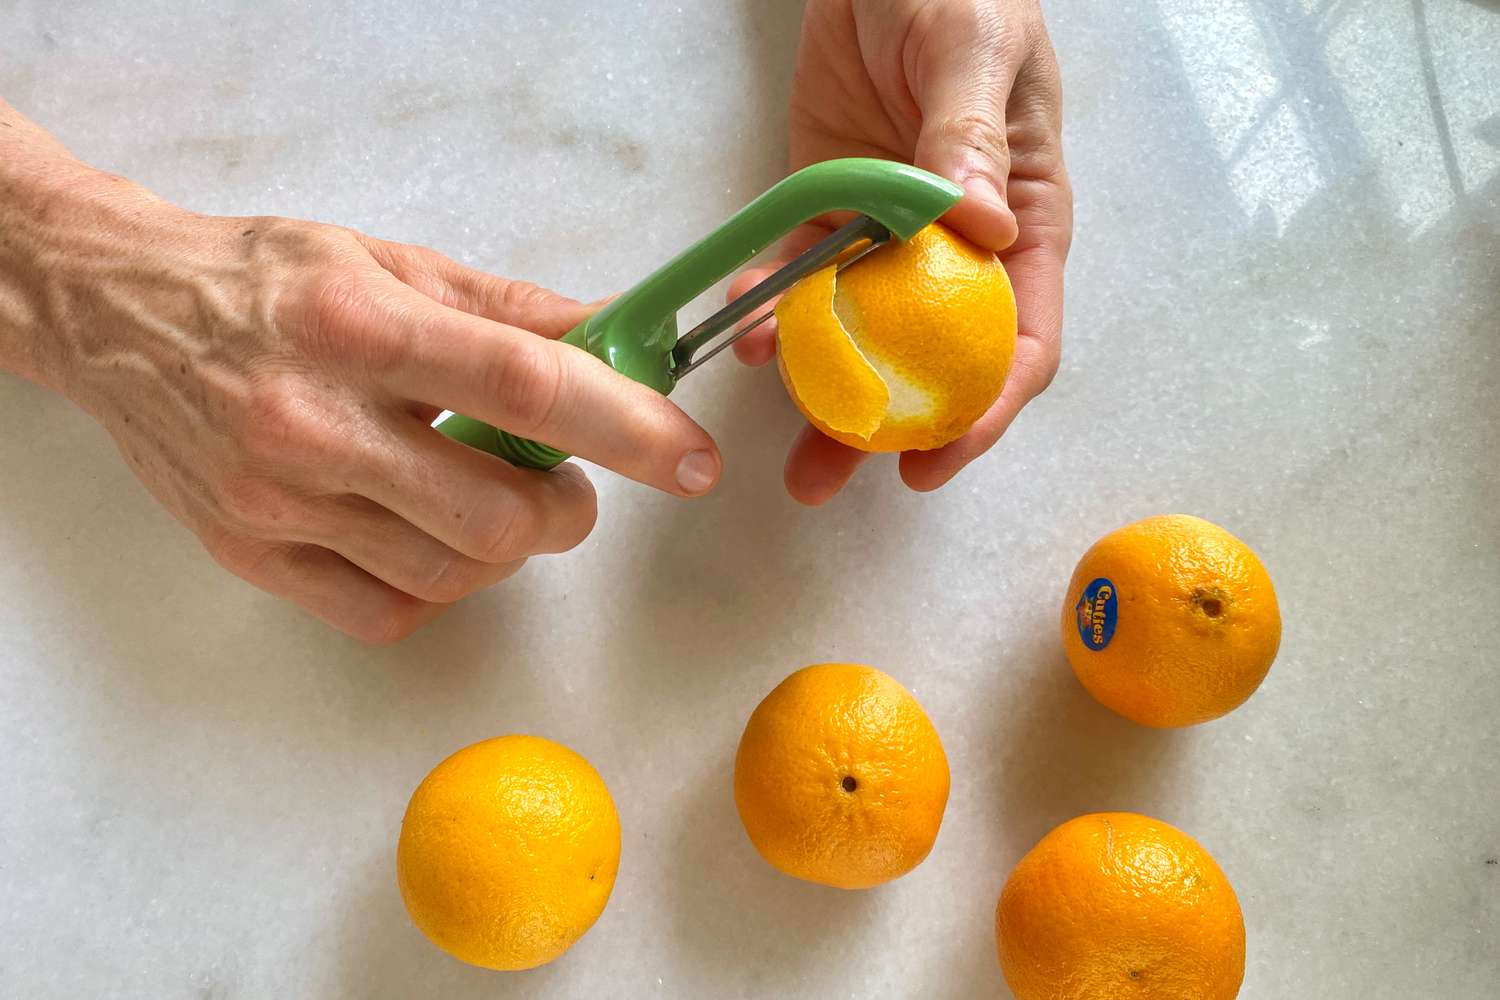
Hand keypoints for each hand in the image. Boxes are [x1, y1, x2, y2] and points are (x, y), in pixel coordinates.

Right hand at [1, 117, 720, 641]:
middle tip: (567, 488)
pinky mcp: (250, 554)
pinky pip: (387, 610)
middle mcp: (308, 418)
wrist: (116, 312)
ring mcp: (273, 498)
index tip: (689, 459)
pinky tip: (428, 534)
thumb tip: (619, 334)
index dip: (627, 427)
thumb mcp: (390, 262)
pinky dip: (438, 584)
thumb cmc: (265, 280)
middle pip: (493, 513)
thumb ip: (511, 309)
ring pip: (449, 574)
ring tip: (489, 500)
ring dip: (507, 550)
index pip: (523, 385)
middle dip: (566, 514)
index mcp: (356, 324)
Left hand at [731, 0, 1071, 503]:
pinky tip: (748, 336)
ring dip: (825, 402)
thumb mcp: (975, 50)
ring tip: (787, 456)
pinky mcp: (828, 214)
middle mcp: (958, 250)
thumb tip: (986, 227)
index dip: (987, 409)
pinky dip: (776, 314)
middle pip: (934, 366)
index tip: (937, 455)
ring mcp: (888, 239)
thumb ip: (971, 136)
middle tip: (832, 478)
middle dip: (891, 434)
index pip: (1020, 340)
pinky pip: (800, 279)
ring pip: (862, 344)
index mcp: (1024, 222)